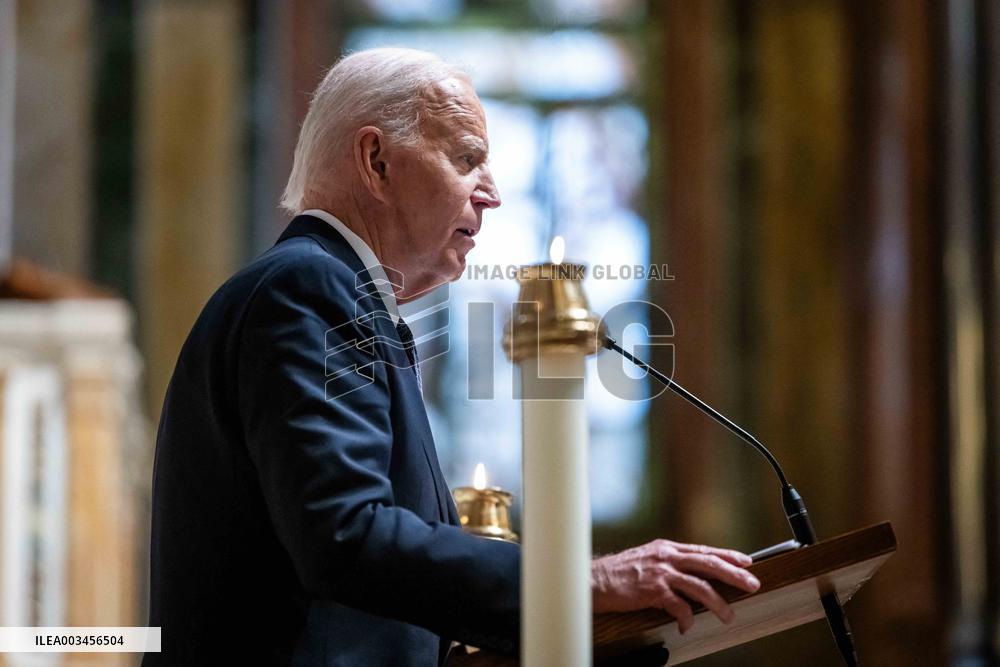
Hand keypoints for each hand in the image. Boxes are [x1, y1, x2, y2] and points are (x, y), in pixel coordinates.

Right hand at [590, 539, 760, 633]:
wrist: (595, 580)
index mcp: (667, 548)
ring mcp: (661, 573)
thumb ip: (669, 562)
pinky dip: (687, 618)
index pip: (704, 550)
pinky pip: (678, 606)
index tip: (747, 561)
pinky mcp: (653, 591)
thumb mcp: (648, 558)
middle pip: (709, 563)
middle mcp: (667, 557)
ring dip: (717, 603)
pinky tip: (687, 626)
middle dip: (734, 574)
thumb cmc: (620, 572)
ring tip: (728, 616)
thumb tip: (692, 572)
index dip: (727, 555)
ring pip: (699, 586)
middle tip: (752, 584)